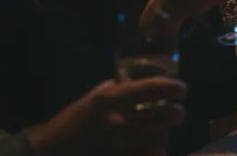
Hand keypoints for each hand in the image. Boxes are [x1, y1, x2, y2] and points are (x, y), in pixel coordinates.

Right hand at [27, 76, 186, 155]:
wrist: (53, 151)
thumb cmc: (75, 120)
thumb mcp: (96, 97)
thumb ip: (119, 92)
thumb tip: (141, 87)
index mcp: (113, 99)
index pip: (151, 89)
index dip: (171, 88)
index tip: (183, 89)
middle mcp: (120, 121)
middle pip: (161, 117)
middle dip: (175, 114)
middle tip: (178, 113)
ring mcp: (121, 146)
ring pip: (157, 141)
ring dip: (165, 137)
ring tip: (165, 134)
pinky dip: (153, 153)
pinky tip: (155, 151)